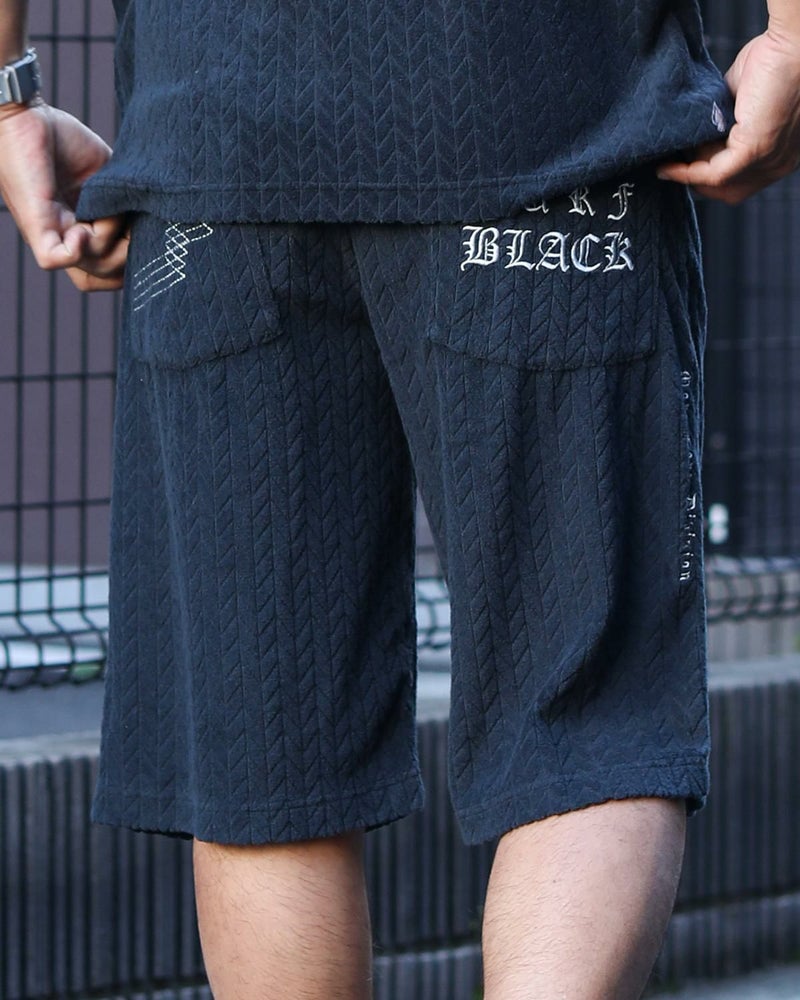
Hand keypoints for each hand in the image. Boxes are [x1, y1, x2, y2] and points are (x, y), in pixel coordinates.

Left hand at [0, 100, 127, 289]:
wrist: (24, 112)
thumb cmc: (61, 137)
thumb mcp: (106, 178)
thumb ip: (123, 205)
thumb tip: (144, 229)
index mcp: (80, 229)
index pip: (109, 271)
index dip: (130, 262)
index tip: (142, 236)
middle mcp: (64, 238)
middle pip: (103, 277)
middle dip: (125, 259)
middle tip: (129, 228)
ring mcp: (49, 234)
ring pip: (88, 271)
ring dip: (107, 245)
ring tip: (105, 212)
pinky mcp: (36, 224)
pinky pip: (56, 258)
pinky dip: (77, 250)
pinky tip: (82, 227)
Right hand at [657, 27, 799, 202]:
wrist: (791, 43)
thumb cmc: (774, 60)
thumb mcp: (742, 104)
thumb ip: (723, 124)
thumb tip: (694, 138)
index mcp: (780, 154)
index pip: (740, 181)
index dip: (709, 176)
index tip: (683, 164)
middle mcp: (778, 164)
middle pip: (728, 192)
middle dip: (698, 182)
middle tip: (673, 164)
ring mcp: (768, 161)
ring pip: (717, 186)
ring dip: (690, 173)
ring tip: (672, 157)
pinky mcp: (753, 151)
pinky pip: (711, 174)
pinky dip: (685, 172)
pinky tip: (667, 166)